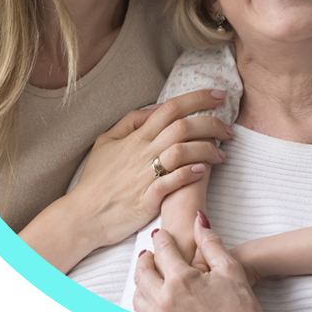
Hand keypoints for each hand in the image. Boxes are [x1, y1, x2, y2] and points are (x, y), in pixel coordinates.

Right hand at [67, 90, 232, 252]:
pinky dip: (190, 174)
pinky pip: (172, 181)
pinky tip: (204, 171)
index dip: (198, 98)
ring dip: (207, 149)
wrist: (83, 216)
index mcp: (135, 137)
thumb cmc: (96, 180)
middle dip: (211, 123)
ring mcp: (144, 175)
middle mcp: (142, 152)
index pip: (170, 108)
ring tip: (222, 154)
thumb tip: (156, 108)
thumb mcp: (106, 142)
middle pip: (182, 127)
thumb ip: (130, 121)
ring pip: (182, 152)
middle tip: (229, 129)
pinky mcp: (147, 199)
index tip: (220, 95)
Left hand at [133, 212, 278, 311]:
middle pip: (143, 272)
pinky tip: (155, 298)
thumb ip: (210, 242)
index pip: (162, 250)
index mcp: (181, 281)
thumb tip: (198, 219)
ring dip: (142, 282)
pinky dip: (145, 304)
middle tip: (151, 253)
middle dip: (146, 259)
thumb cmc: (241, 307)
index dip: (161, 238)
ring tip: (151, 274)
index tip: (161, 234)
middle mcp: (165, 302)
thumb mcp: (229, 268)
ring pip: (138, 297)